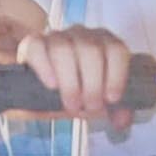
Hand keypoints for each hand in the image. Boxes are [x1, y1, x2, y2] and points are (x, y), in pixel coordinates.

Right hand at [18, 22, 139, 118]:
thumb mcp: (100, 102)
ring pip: (63, 48)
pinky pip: (37, 47)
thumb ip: (116, 110)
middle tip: (90, 107)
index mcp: (105, 44)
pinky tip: (52, 85)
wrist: (49, 88)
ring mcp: (57, 37)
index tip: (111, 99)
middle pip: (90, 50)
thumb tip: (122, 120)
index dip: (116, 75)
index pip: (116, 49)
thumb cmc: (81, 91)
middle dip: (92, 84)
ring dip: (70, 81)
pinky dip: (44, 67)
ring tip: (72, 104)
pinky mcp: (33, 43)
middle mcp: (82, 35)